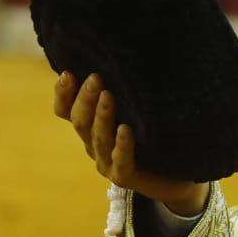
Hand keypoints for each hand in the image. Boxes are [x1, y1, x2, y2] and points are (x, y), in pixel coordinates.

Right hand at [54, 71, 208, 213]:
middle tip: (95, 78)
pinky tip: (126, 130)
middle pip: (79, 122)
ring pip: (98, 139)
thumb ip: (125, 94)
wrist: (175, 178)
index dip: (63, 95)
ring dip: (102, 116)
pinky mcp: (125, 177)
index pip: (65, 111)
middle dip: (85, 99)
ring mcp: (107, 163)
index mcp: (90, 128)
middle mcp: (93, 144)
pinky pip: (121, 161)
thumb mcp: (135, 112)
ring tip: (108, 95)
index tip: (68, 74)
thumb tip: (129, 58)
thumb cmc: (153, 139)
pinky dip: (122, 145)